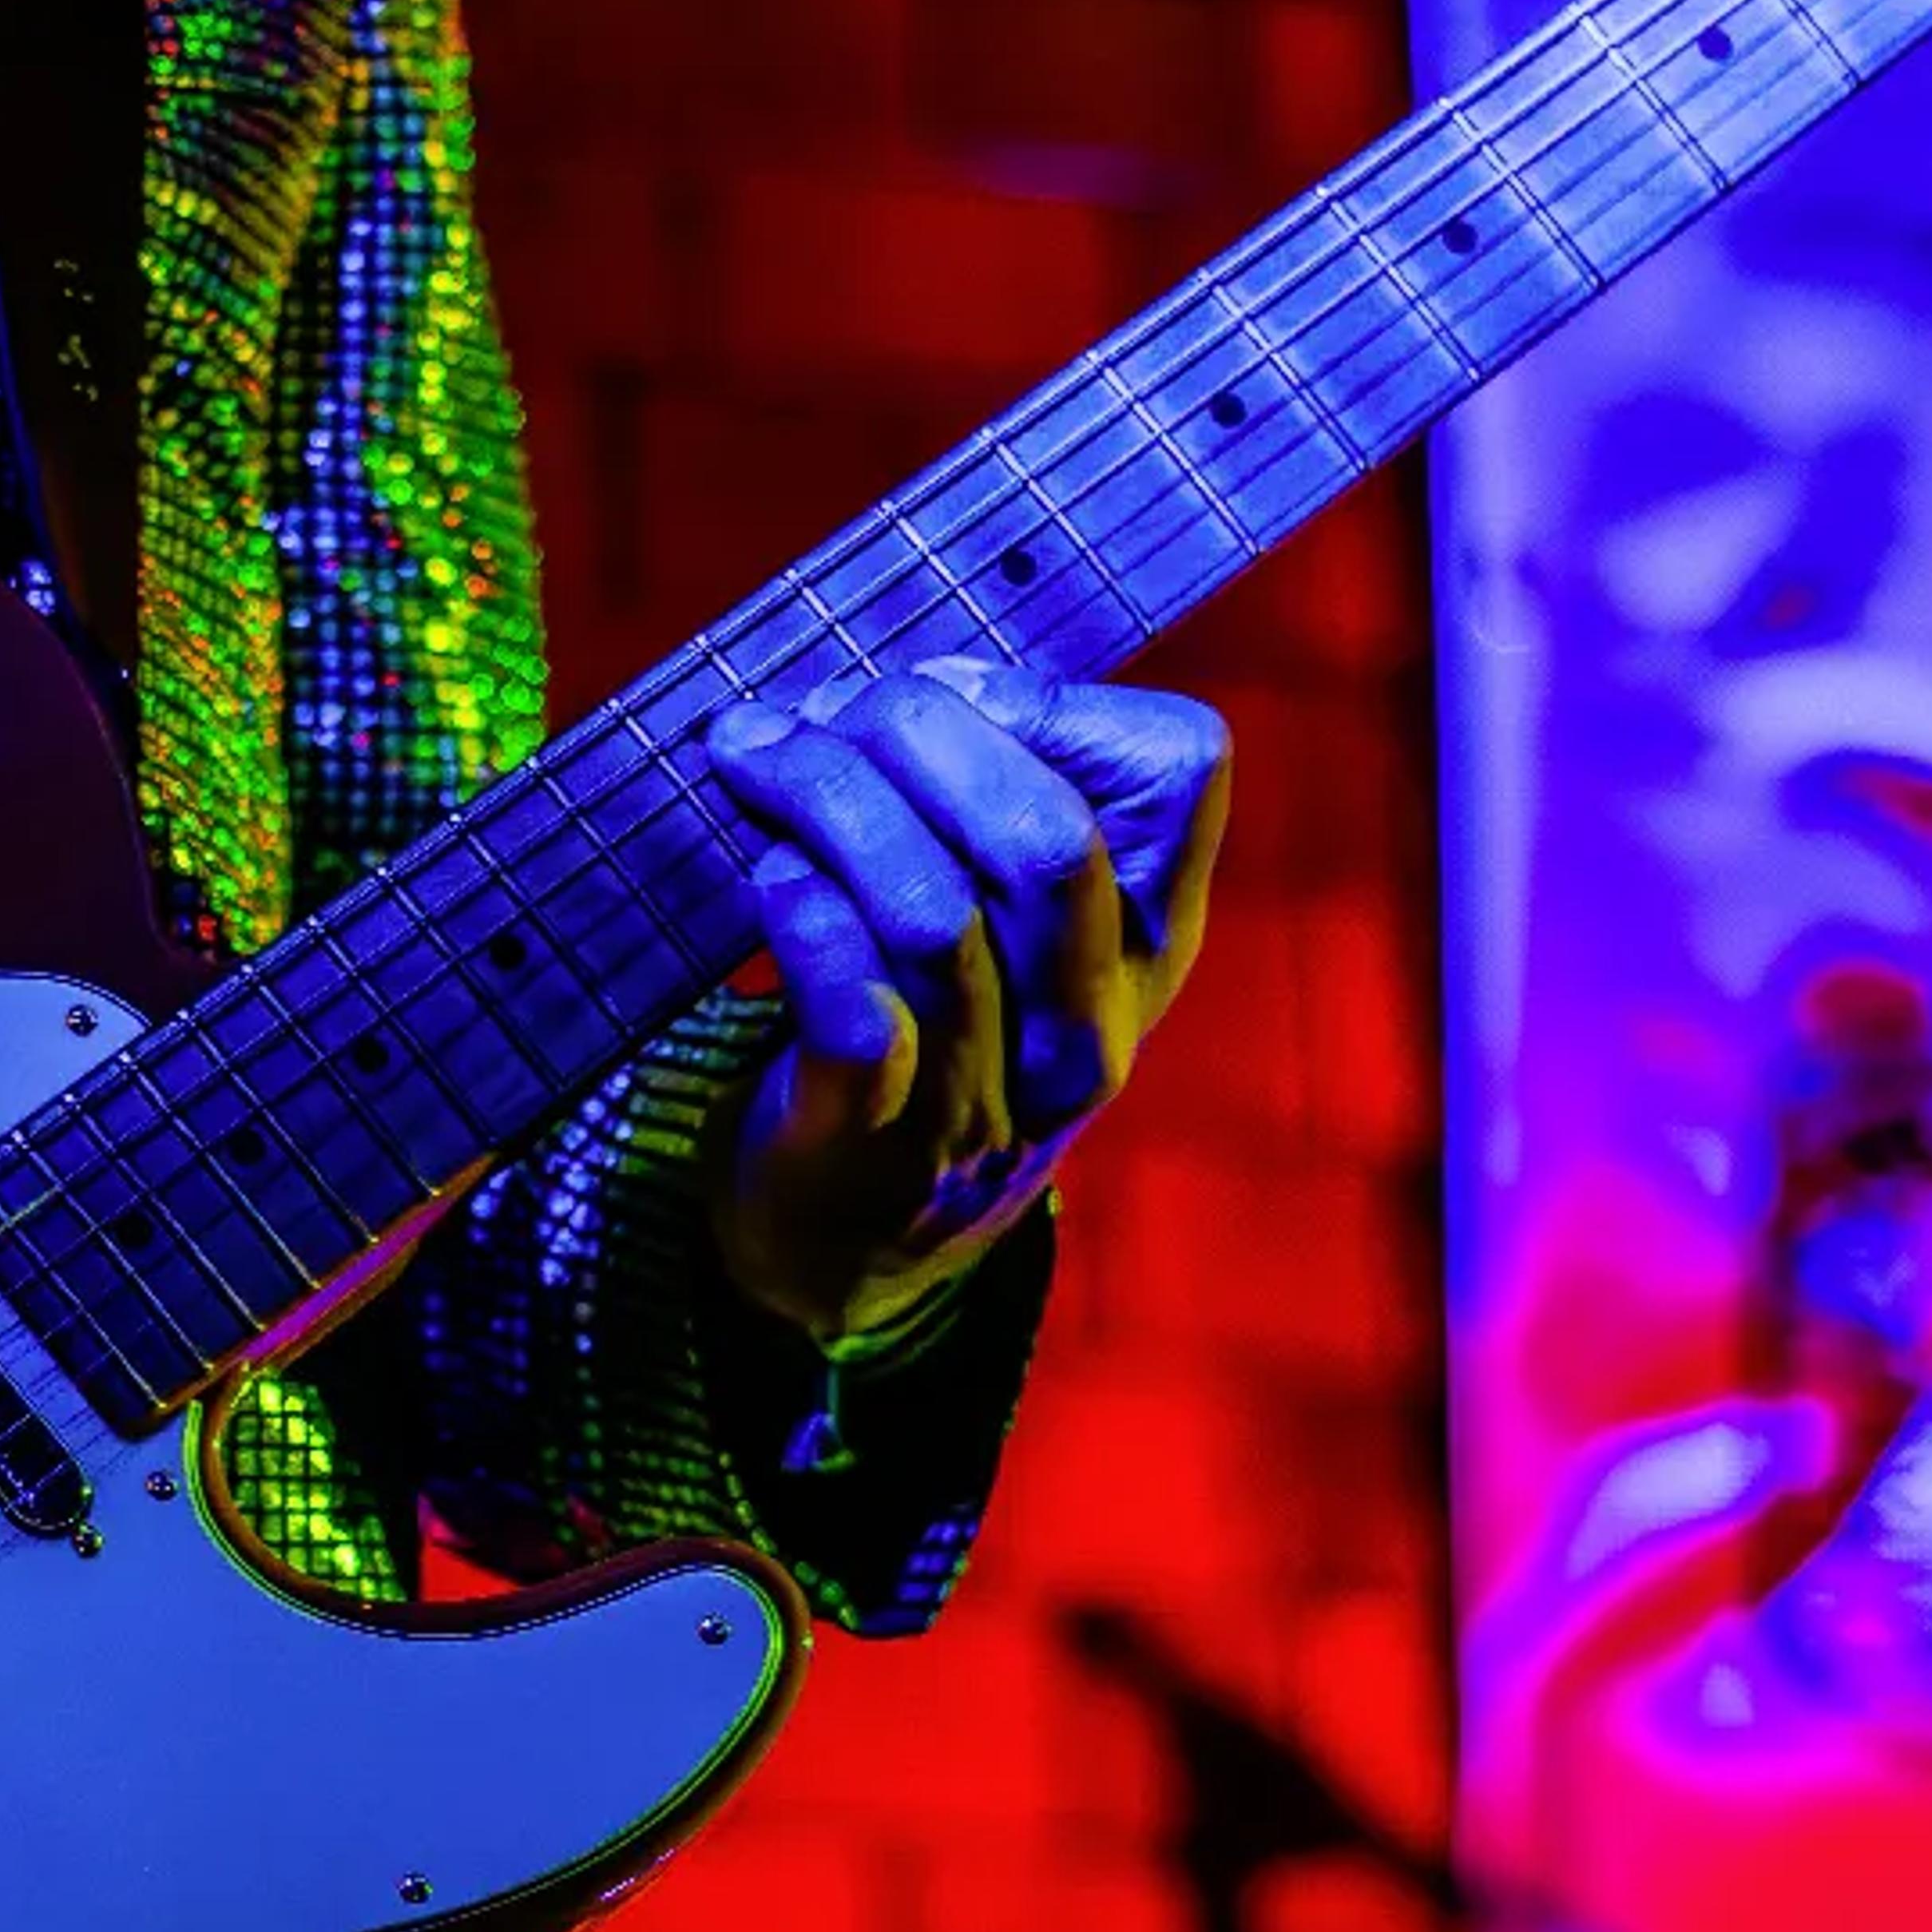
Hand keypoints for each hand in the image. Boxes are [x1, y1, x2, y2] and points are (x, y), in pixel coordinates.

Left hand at [704, 657, 1230, 1344]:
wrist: (855, 1241)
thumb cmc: (929, 1025)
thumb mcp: (1013, 920)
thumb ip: (987, 799)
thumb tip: (902, 690)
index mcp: (1151, 944)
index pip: (1179, 770)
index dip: (1046, 698)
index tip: (937, 691)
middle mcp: (1090, 1027)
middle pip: (1045, 838)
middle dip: (913, 732)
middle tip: (807, 713)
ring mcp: (987, 1098)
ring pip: (935, 913)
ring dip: (829, 803)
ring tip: (753, 761)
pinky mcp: (870, 1145)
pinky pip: (856, 1020)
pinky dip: (806, 922)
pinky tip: (767, 873)